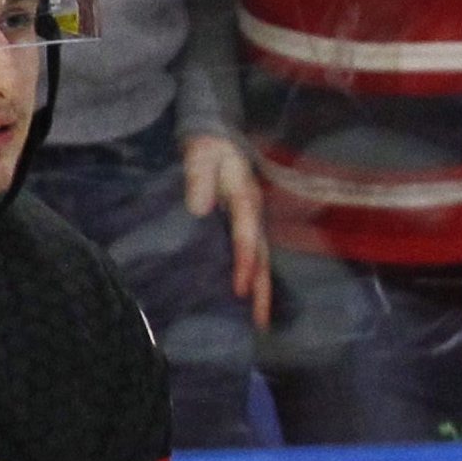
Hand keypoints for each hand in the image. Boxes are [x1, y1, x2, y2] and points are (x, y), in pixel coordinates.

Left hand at [181, 129, 273, 323]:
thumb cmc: (208, 148)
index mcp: (245, 201)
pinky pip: (250, 257)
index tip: (239, 290)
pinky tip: (243, 299)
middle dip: (261, 291)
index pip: (247, 238)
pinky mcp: (241, 228)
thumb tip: (198, 210)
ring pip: (260, 262)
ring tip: (257, 322)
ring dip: (259, 291)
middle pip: (262, 259)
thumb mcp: (201, 155)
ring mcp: (250, 223)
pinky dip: (251, 279)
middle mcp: (253, 216)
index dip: (244, 265)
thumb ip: (199, 178)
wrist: (216, 137)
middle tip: (260, 323)